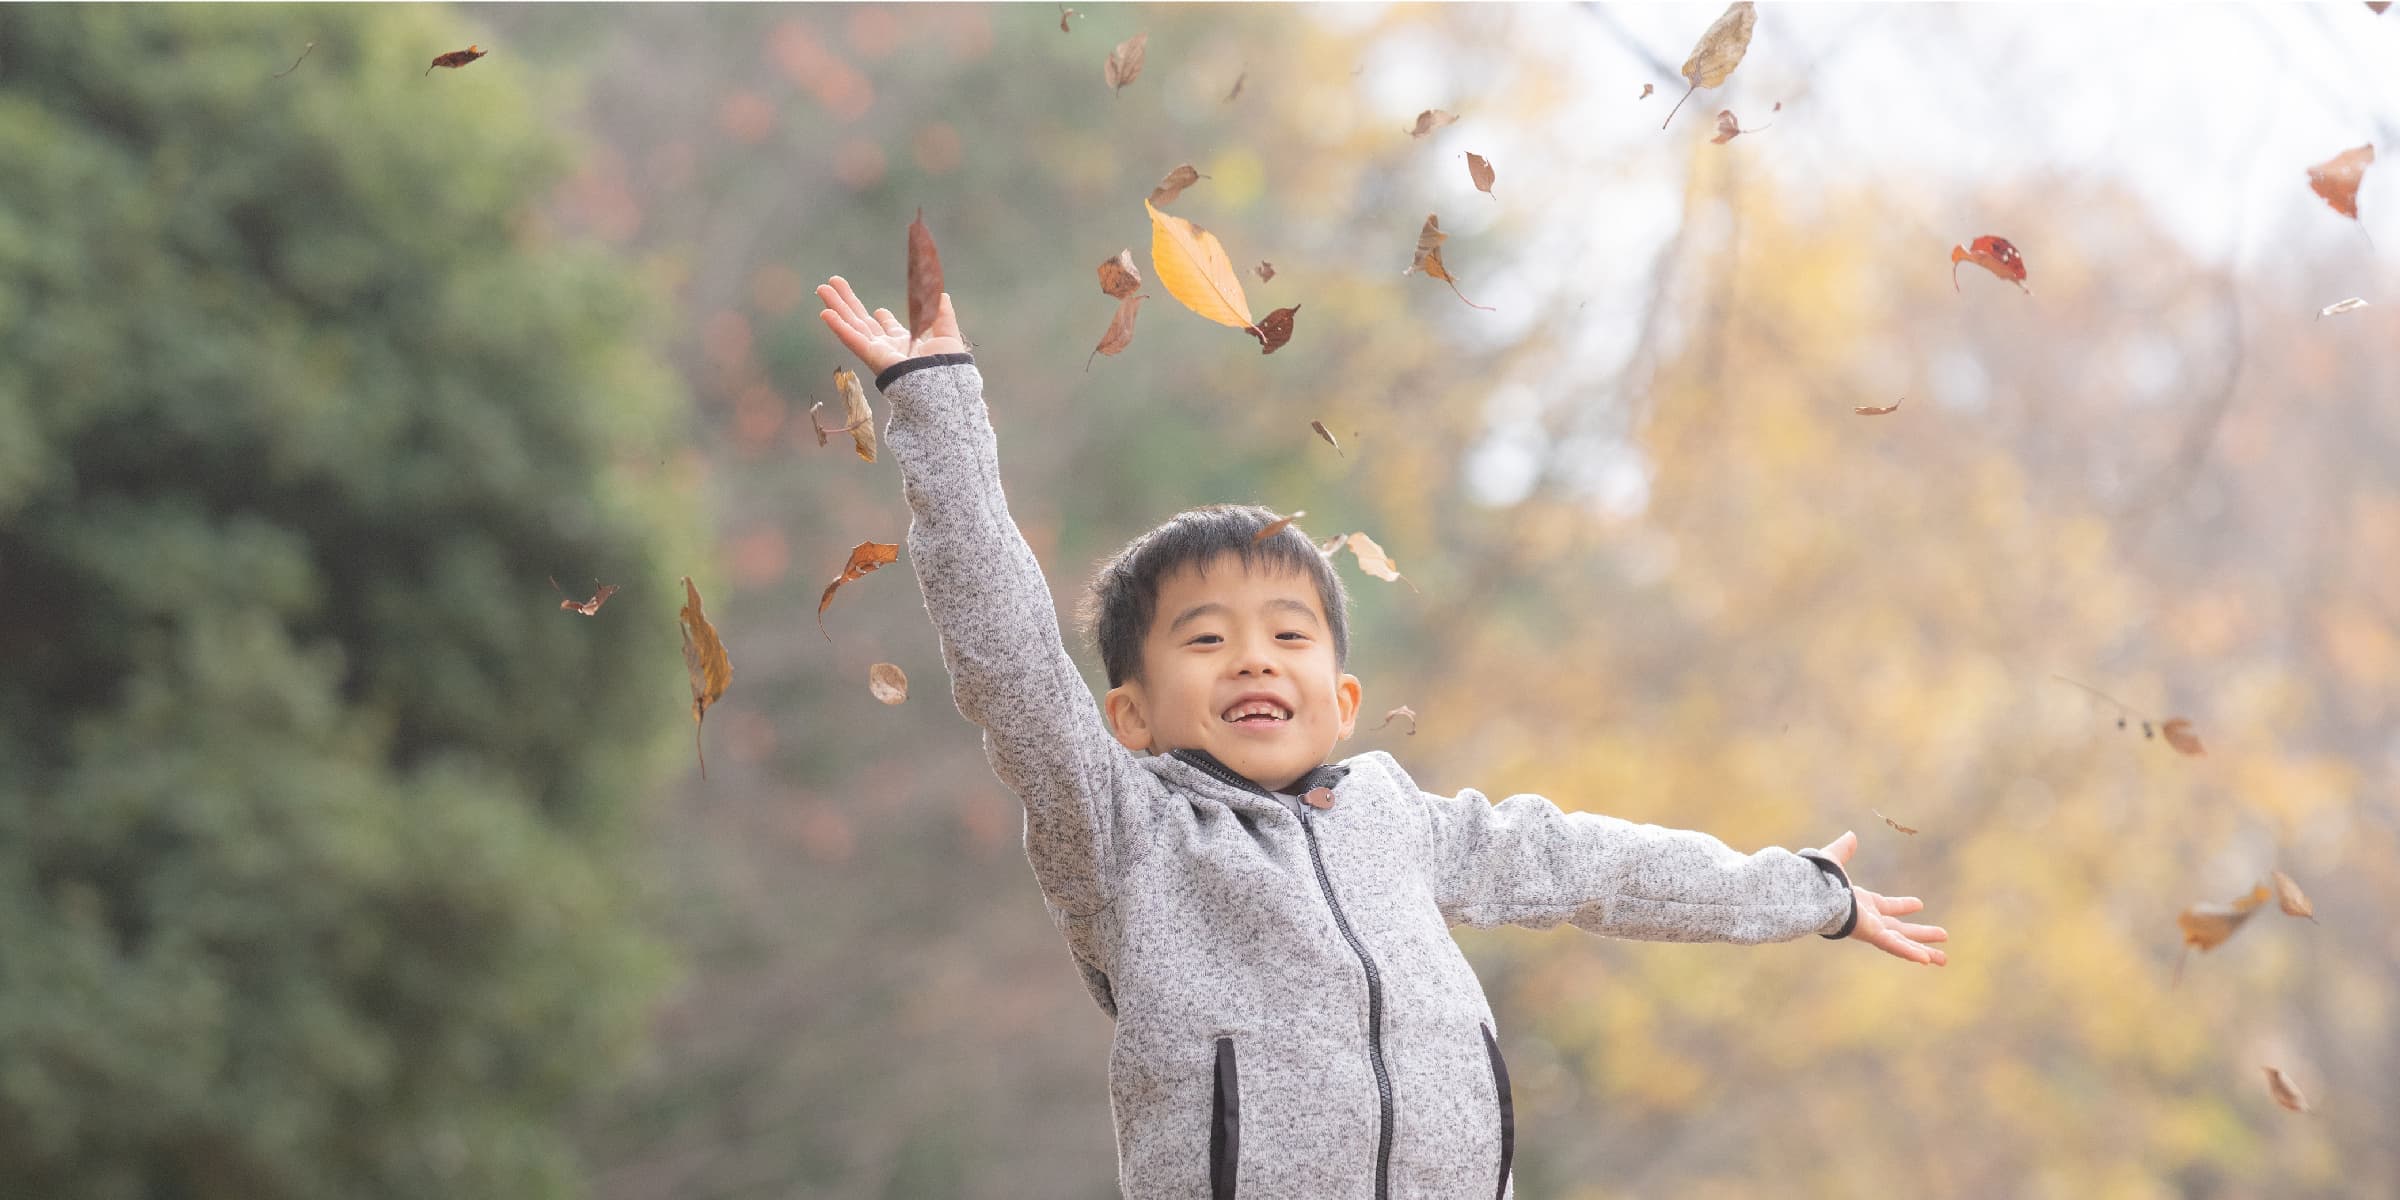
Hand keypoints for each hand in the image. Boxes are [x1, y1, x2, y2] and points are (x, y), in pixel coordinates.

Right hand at [816, 275, 968, 375]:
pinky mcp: (871, 356)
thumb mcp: (947, 334)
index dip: (883, 319)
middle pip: (862, 320)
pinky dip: (838, 326)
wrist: (942, 383)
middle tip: (833, 283)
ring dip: (836, 306)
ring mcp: (876, 351)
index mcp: (905, 344)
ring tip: (822, 288)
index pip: (889, 329)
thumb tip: (943, 294)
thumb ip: (943, 314)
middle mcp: (887, 347)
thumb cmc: (946, 366)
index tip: (879, 310)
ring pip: (852, 325)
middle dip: (847, 302)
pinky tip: (825, 312)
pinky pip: (851, 339)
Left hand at [1820, 831, 1948, 965]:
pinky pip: (1894, 946)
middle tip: (1942, 937)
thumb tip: (1850, 835)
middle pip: (1900, 930)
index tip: (1919, 903)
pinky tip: (1926, 959)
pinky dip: (1909, 952)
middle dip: (1921, 935)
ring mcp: (1870, 929)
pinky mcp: (1871, 935)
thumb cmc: (1816, 879)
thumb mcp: (1834, 859)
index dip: (1903, 905)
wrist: (1810, 893)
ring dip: (1923, 949)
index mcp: (1860, 903)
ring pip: (1902, 943)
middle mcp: (1868, 919)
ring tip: (1943, 960)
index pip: (1886, 906)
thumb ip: (1843, 849)